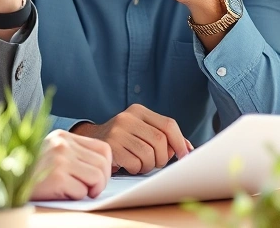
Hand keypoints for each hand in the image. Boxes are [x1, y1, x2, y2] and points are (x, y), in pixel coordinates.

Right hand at [29, 130, 111, 199]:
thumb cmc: (29, 171)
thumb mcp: (52, 153)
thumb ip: (73, 155)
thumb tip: (102, 170)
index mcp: (63, 136)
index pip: (103, 148)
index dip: (106, 166)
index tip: (97, 178)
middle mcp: (63, 145)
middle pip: (103, 164)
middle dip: (101, 182)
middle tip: (91, 190)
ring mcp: (59, 160)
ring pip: (97, 177)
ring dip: (91, 190)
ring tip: (78, 192)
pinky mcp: (57, 177)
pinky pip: (82, 191)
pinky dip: (76, 197)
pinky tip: (62, 194)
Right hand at [71, 104, 192, 174]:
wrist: (91, 141)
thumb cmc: (124, 139)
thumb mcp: (142, 131)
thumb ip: (164, 137)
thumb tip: (188, 149)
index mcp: (139, 111)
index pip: (168, 124)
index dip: (180, 142)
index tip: (185, 155)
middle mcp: (128, 118)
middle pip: (160, 141)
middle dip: (163, 157)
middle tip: (157, 162)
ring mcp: (117, 131)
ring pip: (148, 154)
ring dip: (149, 165)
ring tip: (141, 163)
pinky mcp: (110, 146)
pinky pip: (135, 164)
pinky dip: (136, 169)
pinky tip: (129, 165)